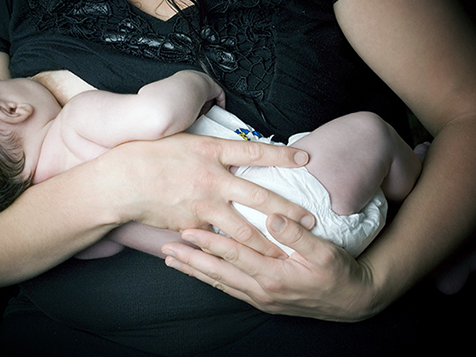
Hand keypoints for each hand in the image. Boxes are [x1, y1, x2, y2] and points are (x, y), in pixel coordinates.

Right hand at [97, 133, 313, 254]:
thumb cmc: (146, 154)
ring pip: (243, 229)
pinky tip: (244, 259)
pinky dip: (229, 248)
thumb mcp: (181, 138)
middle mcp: (212, 179)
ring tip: (285, 251)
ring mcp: (202, 205)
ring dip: (267, 242)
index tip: (306, 159)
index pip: (255, 152)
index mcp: (210, 151)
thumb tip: (229, 147)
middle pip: (260, 197)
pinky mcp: (190, 224)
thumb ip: (208, 146)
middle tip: (310, 220)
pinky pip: (215, 238)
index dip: (283, 156)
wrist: (120, 181)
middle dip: (288, 211)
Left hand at [162, 214, 378, 321]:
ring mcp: (261, 297)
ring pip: (221, 282)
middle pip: (219, 272)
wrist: (352, 301)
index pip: (234, 254)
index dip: (209, 242)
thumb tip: (273, 218)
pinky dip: (213, 280)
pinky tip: (201, 274)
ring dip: (196, 271)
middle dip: (191, 261)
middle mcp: (263, 289)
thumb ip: (298, 235)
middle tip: (166, 250)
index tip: (187, 231)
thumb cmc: (339, 273)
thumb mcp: (325, 252)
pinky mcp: (264, 300)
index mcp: (275, 274)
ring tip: (174, 262)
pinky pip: (231, 289)